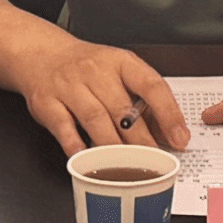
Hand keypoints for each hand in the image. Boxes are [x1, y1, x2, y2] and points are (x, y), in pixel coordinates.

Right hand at [14, 33, 190, 155]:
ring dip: (113, 147)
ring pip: (96, 119)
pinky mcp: (47, 103)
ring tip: (128, 167)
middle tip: (157, 162)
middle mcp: (96, 71)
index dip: (169, 113)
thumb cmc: (88, 67)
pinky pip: (63, 127)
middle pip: (123, 109)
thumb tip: (170, 132)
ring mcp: (70, 86)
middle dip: (143, 140)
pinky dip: (76, 146)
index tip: (180, 137)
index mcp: (121, 62)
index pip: (151, 85)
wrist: (43, 54)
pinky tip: (87, 159)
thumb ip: (142, 99)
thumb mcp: (119, 72)